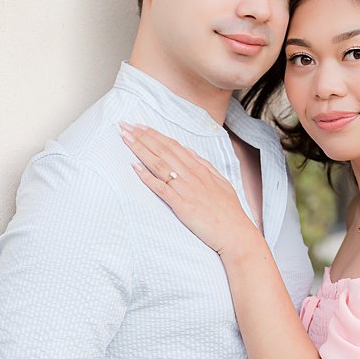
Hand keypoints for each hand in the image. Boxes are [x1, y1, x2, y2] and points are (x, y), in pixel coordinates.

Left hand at [120, 123, 257, 257]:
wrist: (235, 232)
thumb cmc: (228, 210)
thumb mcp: (220, 181)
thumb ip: (204, 165)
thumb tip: (189, 151)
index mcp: (200, 168)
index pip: (173, 146)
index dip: (155, 134)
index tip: (140, 126)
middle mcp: (192, 174)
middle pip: (163, 150)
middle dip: (142, 136)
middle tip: (125, 126)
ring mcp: (186, 189)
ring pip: (159, 164)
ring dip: (141, 150)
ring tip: (126, 139)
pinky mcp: (181, 205)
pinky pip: (160, 188)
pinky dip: (146, 177)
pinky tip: (134, 167)